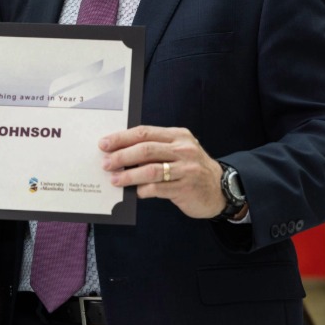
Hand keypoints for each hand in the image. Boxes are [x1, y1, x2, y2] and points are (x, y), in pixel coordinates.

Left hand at [99, 125, 224, 218]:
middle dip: (121, 156)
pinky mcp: (186, 188)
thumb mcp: (178, 151)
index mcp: (178, 135)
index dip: (121, 138)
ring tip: (114, 179)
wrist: (221, 189)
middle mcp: (183, 149)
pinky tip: (136, 192)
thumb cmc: (191, 169)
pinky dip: (143, 190)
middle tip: (106, 163)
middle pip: (146, 149)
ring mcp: (186, 169)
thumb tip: (121, 153)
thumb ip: (156, 150)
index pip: (145, 132)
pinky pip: (158, 188)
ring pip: (150, 169)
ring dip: (128, 175)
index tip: (104, 144)